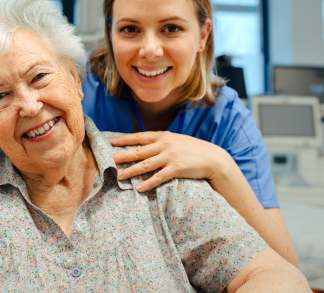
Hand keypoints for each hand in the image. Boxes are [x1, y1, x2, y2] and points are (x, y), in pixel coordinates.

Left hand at [111, 131, 230, 191]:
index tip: (112, 142)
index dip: (125, 139)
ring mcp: (171, 156)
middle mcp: (165, 144)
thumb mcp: (176, 140)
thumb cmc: (193, 149)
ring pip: (145, 164)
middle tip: (109, 160)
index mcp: (163, 136)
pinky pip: (158, 177)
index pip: (140, 136)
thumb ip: (162, 141)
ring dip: (131, 171)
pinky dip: (147, 183)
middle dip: (122, 155)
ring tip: (119, 176)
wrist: (214, 158)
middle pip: (139, 151)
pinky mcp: (177, 168)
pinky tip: (139, 188)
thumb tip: (145, 144)